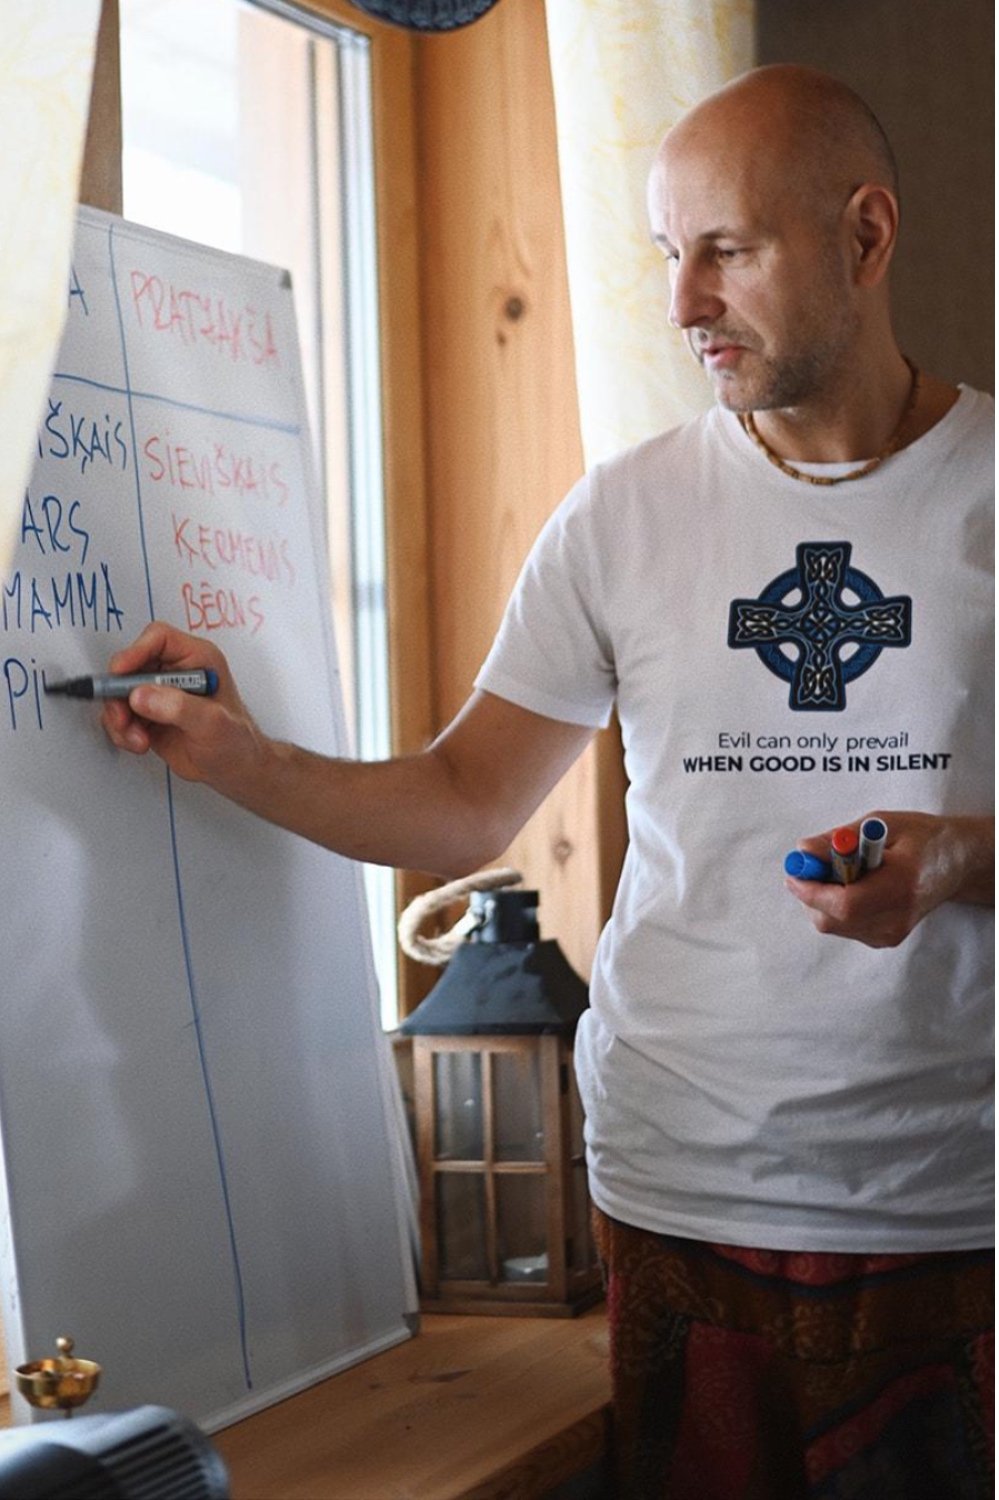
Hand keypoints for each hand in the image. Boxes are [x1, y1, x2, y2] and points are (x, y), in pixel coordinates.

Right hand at [100, 621, 266, 792]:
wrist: (233, 769)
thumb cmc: (236, 741)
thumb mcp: (212, 723)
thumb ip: (179, 707)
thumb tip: (141, 695)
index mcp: (197, 659)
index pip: (159, 639)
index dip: (135, 652)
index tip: (120, 674)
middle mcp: (176, 672)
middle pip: (131, 666)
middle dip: (120, 694)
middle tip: (123, 717)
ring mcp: (160, 693)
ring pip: (120, 693)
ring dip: (120, 718)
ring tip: (137, 738)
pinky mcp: (149, 714)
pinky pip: (121, 715)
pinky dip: (122, 731)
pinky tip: (140, 744)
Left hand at [786, 810, 993, 947]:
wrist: (955, 863)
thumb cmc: (920, 837)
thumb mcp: (880, 824)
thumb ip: (840, 839)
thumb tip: (803, 851)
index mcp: (901, 884)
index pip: (847, 904)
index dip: (813, 891)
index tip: (795, 872)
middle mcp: (898, 916)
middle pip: (834, 920)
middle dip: (811, 894)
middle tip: (810, 867)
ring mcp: (892, 933)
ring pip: (833, 926)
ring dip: (821, 899)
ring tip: (838, 871)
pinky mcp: (886, 939)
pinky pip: (844, 927)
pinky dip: (835, 907)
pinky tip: (851, 886)